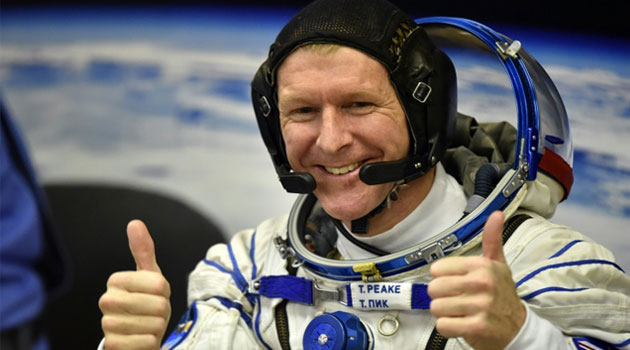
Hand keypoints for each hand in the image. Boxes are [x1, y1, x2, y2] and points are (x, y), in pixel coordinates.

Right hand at [99, 220, 171, 349]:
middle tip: (153, 313)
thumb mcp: (149, 276)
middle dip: (163, 312)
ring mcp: (107, 324)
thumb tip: (134, 222)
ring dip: (158, 328)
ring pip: (154, 325)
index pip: (159, 284)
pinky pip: (147, 343)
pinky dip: (151, 343)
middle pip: (159, 305)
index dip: (164, 292)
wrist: (135, 336)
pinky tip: (142, 340)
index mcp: (116, 280)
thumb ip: (143, 250)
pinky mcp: (112, 346)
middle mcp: (107, 301)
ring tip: (147, 326)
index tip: (155, 295)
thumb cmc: (146, 302)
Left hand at [427, 211, 525, 349]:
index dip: (442, 278)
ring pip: (436, 308)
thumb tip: (497, 214)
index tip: (456, 283)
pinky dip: (448, 328)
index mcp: (482, 266)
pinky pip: (443, 326)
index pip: (437, 269)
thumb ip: (492, 239)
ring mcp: (480, 306)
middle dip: (441, 297)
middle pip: (434, 288)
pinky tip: (461, 324)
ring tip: (460, 312)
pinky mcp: (476, 327)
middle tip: (457, 300)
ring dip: (445, 313)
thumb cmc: (502, 294)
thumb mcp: (499, 264)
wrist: (518, 328)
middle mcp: (482, 283)